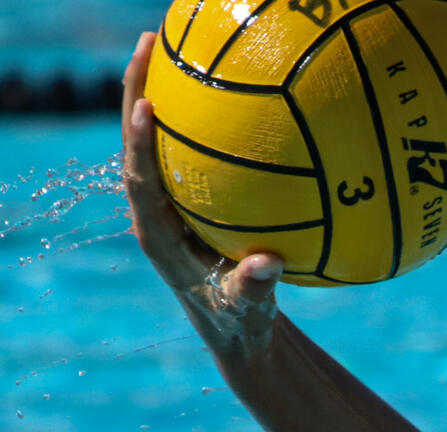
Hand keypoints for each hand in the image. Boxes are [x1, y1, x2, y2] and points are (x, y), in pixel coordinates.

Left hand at [121, 30, 282, 361]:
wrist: (234, 327)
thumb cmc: (241, 320)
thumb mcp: (249, 310)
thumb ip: (254, 287)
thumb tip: (268, 265)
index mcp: (158, 238)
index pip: (141, 182)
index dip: (141, 146)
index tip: (148, 108)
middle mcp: (152, 213)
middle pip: (134, 145)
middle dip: (136, 93)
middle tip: (148, 45)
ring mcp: (165, 204)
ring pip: (151, 142)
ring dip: (152, 92)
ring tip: (166, 46)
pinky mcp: (181, 200)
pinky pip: (176, 151)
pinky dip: (184, 117)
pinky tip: (205, 88)